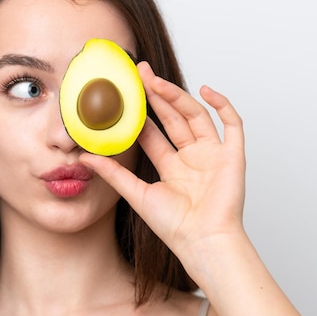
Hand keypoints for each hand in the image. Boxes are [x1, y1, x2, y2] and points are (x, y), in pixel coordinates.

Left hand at [80, 61, 246, 256]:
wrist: (202, 242)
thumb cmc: (174, 227)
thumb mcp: (136, 194)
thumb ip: (113, 173)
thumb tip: (83, 157)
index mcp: (171, 166)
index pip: (153, 132)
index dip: (140, 112)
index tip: (126, 93)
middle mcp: (192, 157)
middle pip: (173, 118)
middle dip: (157, 95)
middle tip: (140, 73)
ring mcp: (213, 155)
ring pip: (196, 116)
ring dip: (178, 97)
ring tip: (157, 82)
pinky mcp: (233, 156)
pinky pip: (232, 124)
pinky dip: (223, 105)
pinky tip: (205, 90)